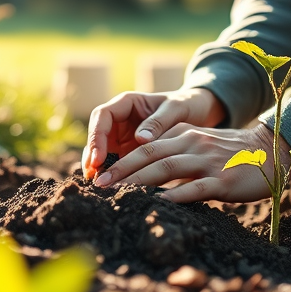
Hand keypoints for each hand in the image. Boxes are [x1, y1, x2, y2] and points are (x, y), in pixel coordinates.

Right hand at [81, 88, 225, 179]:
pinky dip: (114, 175)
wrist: (197, 112)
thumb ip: (159, 121)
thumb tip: (141, 139)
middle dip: (93, 157)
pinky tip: (114, 189)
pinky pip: (116, 162)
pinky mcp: (129, 152)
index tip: (99, 158)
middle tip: (95, 179)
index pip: (102, 116)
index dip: (96, 137)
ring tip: (101, 188)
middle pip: (97, 137)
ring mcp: (123, 136)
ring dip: (99, 169)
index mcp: (126, 103)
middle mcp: (120, 119)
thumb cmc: (186, 105)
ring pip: (103, 152)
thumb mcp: (176, 109)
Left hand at [92, 122, 290, 203]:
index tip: (101, 173)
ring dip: (138, 182)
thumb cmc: (235, 153)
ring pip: (165, 168)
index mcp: (185, 136)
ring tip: (117, 194)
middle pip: (149, 155)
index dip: (121, 159)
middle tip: (98, 184)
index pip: (146, 145)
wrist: (273, 150)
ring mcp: (207, 162)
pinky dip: (173, 196)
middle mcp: (193, 145)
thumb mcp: (203, 144)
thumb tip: (150, 168)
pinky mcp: (222, 181)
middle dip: (121, 170)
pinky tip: (156, 204)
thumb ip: (178, 151)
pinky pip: (193, 188)